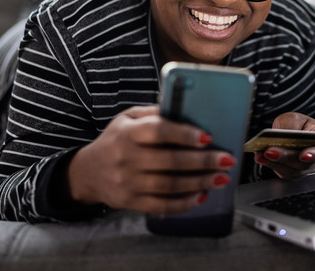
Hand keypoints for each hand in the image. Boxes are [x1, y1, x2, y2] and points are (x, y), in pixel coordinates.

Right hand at [66, 105, 235, 214]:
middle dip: (202, 162)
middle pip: (170, 162)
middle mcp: (127, 158)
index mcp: (128, 133)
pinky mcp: (131, 202)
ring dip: (199, 183)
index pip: (158, 132)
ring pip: (169, 186)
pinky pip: (161, 205)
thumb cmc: (115, 140)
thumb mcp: (127, 118)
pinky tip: (202, 195)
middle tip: (227, 160)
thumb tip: (187, 110)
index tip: (207, 137)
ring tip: (221, 178)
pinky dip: (184, 203)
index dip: (184, 134)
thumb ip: (154, 114)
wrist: (88, 172)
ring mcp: (128, 183)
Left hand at [254, 112, 314, 178]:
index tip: (303, 155)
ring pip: (289, 170)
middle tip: (270, 151)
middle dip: (284, 157)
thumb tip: (282, 135)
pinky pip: (280, 171)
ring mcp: (302, 169)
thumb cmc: (299, 125)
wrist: (293, 131)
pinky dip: (269, 164)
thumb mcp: (296, 119)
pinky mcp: (289, 172)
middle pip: (301, 163)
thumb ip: (292, 126)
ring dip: (274, 162)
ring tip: (261, 154)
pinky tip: (259, 157)